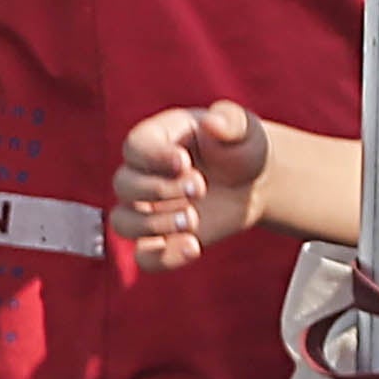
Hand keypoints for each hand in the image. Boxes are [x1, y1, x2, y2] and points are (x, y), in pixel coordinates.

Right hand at [112, 100, 271, 272]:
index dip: (153, 158)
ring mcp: (148, 209)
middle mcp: (143, 174)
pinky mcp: (161, 240)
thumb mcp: (243, 127)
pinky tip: (194, 248)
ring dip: (155, 224)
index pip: (134, 147)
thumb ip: (230, 120)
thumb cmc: (242, 147)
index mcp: (156, 139)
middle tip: (200, 188)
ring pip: (123, 222)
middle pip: (123, 185)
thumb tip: (213, 123)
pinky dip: (163, 258)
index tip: (184, 162)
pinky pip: (144, 257)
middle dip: (159, 190)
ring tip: (193, 219)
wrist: (255, 182)